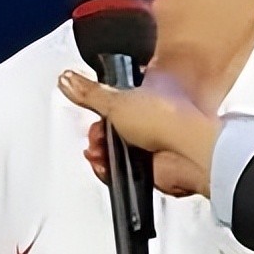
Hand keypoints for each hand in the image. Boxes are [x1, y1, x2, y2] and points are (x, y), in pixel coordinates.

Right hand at [58, 69, 218, 196]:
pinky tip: (108, 167)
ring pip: (114, 155)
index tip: (89, 116)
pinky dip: (111, 173)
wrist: (186, 150)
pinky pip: (122, 174)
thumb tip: (67, 79)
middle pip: (110, 133)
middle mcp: (149, 122)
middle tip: (96, 139)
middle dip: (97, 138)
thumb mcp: (116, 100)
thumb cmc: (167, 118)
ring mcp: (150, 148)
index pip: (111, 105)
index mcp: (144, 98)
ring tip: (101, 154)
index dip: (96, 113)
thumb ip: (88, 92)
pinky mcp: (150, 171)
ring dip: (101, 156)